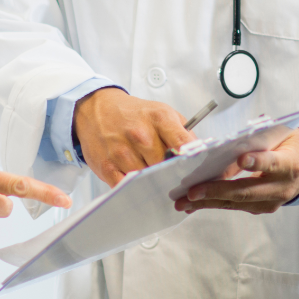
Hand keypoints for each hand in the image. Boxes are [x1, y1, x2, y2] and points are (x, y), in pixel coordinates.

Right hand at [73, 87, 195, 186]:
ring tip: (157, 181)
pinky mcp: (106, 166)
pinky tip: (138, 184)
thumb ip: (183, 133)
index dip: (193, 160)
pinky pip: (126, 186)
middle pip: (166, 167)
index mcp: (159, 118)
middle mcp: (140, 134)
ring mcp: (121, 151)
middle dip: (173, 175)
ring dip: (154, 184)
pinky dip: (134, 189)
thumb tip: (202, 155)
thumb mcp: (162, 113)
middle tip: (177, 180)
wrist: (96, 108)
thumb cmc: (133, 113)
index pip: (183, 143)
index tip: (198, 171)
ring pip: (147, 180)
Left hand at [175, 129, 298, 214]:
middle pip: (247, 190)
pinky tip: (194, 202)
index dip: (257, 162)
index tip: (241, 159)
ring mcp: (272, 201)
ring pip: (237, 202)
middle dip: (217, 191)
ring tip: (183, 202)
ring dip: (208, 202)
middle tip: (192, 191)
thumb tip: (228, 144)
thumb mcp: (280, 135)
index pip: (272, 163)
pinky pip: (236, 206)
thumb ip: (259, 138)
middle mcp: (282, 187)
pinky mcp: (263, 208)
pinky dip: (214, 203)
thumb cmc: (290, 145)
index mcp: (290, 164)